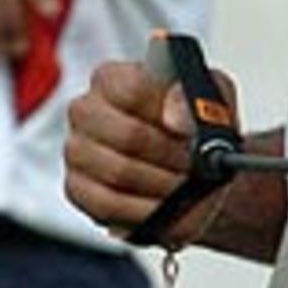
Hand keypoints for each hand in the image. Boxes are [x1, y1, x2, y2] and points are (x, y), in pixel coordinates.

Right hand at [63, 58, 240, 247]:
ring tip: (186, 187)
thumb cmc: (192, 122)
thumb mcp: (209, 95)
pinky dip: (144, 210)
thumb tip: (175, 117)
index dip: (166, 112)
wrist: (189, 162)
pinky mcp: (77, 188)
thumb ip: (193, 96)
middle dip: (168, 155)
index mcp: (112, 77)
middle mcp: (86, 109)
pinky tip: (165, 207)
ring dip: (160, 185)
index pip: (131, 89)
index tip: (191, 132)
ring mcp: (77, 150)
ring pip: (118, 172)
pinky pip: (108, 205)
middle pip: (126, 134)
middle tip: (194, 166)